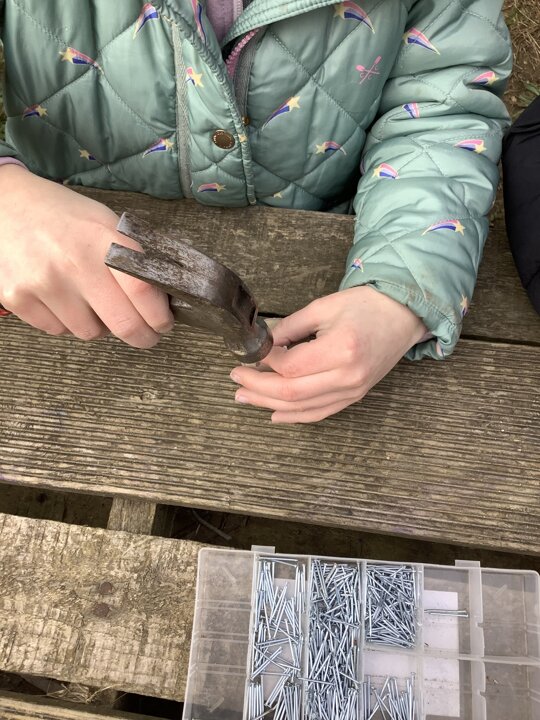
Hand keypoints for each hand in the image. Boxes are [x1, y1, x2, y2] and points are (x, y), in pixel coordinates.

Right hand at [0, 166, 172, 346]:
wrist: (6, 205)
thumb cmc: (64, 217)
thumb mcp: (106, 224)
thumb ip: (134, 259)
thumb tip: (163, 299)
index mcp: (102, 239)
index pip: (144, 291)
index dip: (160, 317)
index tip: (163, 323)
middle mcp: (73, 262)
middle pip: (123, 325)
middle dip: (142, 336)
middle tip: (145, 334)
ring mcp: (42, 283)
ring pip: (91, 333)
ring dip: (100, 325)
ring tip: (93, 301)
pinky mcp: (18, 298)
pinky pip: (59, 331)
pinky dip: (68, 322)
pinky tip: (64, 298)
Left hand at [230, 286, 426, 423]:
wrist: (402, 316)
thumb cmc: (364, 306)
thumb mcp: (323, 306)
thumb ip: (289, 327)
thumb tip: (262, 345)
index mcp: (340, 349)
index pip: (290, 366)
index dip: (265, 361)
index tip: (252, 351)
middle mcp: (347, 376)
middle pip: (291, 392)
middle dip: (257, 387)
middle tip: (235, 378)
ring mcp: (352, 390)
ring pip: (302, 407)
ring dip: (268, 404)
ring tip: (243, 397)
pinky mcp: (354, 396)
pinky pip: (319, 413)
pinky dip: (294, 416)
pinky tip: (273, 413)